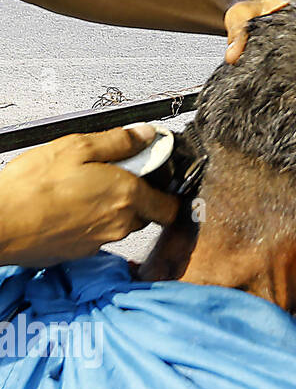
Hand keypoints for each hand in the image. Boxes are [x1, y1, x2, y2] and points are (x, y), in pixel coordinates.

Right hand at [0, 126, 178, 267]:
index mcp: (127, 196)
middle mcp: (119, 224)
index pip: (170, 206)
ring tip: (82, 190)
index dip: (166, 190)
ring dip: (110, 209)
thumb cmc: (31, 187)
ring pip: (119, 224)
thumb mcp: (76, 147)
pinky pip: (95, 235)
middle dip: (136, 196)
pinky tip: (67, 207)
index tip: (155, 176)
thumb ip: (118, 141)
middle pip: (145, 213)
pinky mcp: (79, 253)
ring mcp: (99, 242)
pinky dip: (88, 222)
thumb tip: (144, 135)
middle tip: (111, 176)